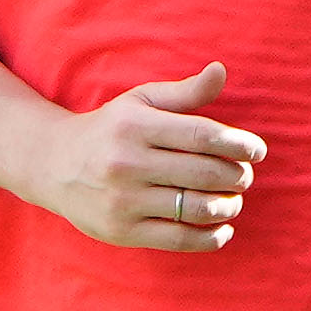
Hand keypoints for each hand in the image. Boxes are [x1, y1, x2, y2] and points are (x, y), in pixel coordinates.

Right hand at [26, 62, 265, 251]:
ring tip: (234, 199)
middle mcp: (128, 163)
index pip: (201, 135)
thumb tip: (221, 71)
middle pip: (203, 172)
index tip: (257, 151)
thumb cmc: (111, 129)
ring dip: (227, 206)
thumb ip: (185, 92)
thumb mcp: (142, 102)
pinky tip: (222, 228)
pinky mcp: (122, 231)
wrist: (52, 165)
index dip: (238, 143)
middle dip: (236, 175)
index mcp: (136, 126)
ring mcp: (123, 200)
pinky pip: (179, 239)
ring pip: (195, 207)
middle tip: (245, 175)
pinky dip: (210, 237)